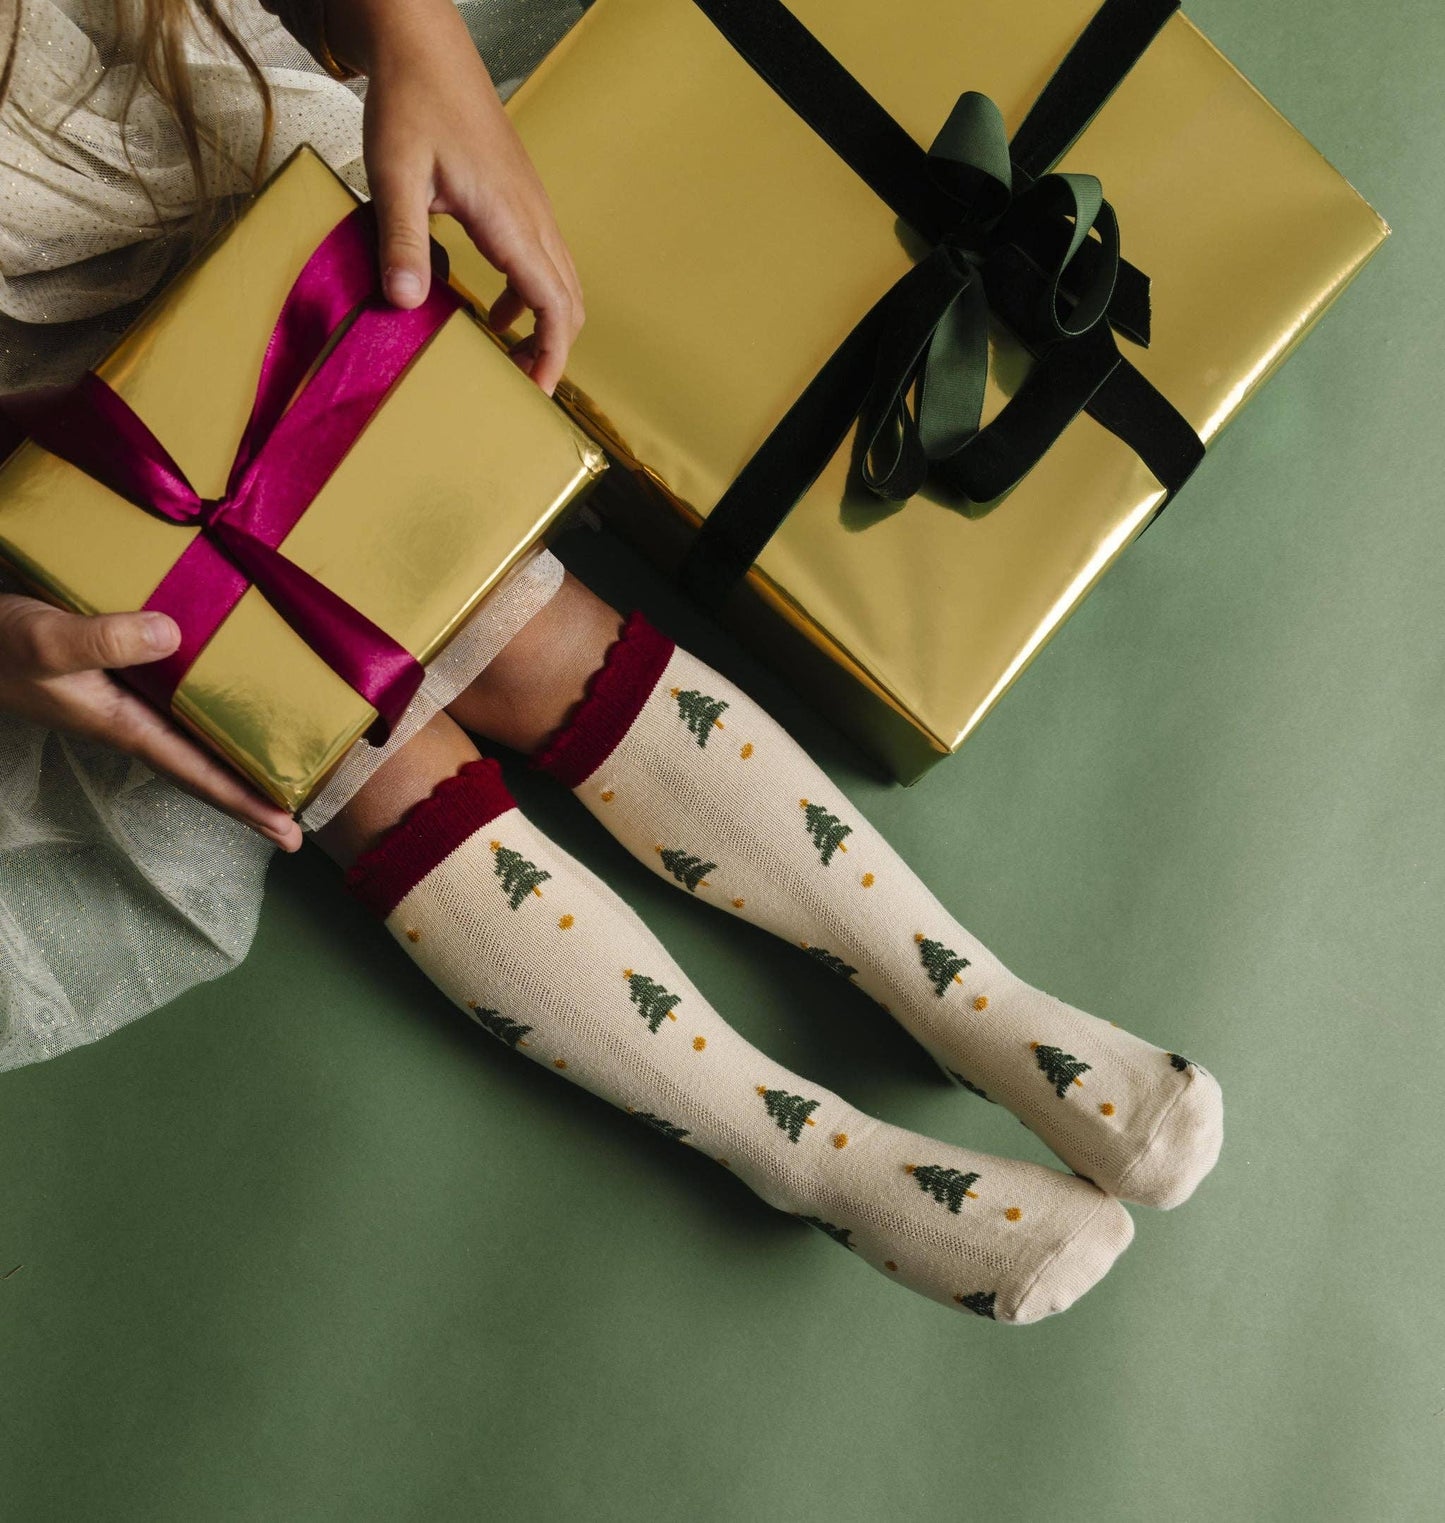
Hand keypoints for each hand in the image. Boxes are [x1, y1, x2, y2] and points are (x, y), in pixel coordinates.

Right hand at [0, 595, 302, 850]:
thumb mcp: (46, 640)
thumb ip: (104, 640)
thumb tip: (173, 636)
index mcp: (123, 725)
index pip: (196, 773)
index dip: (243, 802)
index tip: (286, 830)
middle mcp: (131, 719)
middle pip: (204, 764)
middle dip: (250, 794)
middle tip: (298, 822)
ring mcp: (126, 698)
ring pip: (195, 734)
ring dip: (237, 754)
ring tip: (282, 767)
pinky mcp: (121, 670)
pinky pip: (181, 697)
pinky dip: (213, 704)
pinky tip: (234, 696)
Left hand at [331, 0, 584, 394]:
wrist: (425, 49)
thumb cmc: (413, 104)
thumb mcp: (395, 174)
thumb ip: (403, 240)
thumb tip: (407, 302)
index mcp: (511, 219)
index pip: (554, 303)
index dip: (551, 355)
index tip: (536, 392)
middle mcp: (533, 217)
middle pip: (569, 300)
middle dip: (553, 349)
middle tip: (521, 388)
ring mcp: (531, 208)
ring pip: (559, 282)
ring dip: (542, 324)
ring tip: (508, 358)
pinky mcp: (519, 200)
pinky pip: (540, 261)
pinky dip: (528, 296)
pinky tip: (492, 308)